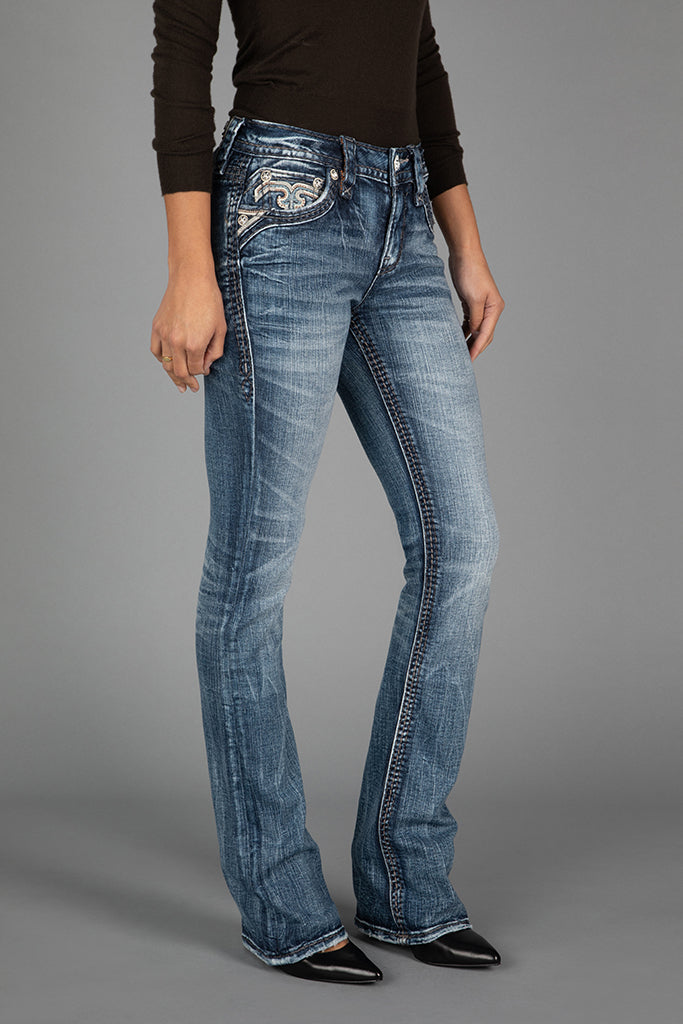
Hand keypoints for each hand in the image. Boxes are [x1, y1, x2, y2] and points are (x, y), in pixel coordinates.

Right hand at [150, 265, 226, 392]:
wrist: (191, 279)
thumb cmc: (210, 301)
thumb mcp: (221, 329)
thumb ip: (215, 352)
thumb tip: (205, 367)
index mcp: (195, 344)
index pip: (195, 369)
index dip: (200, 373)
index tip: (204, 372)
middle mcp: (177, 342)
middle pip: (179, 371)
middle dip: (187, 381)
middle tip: (191, 387)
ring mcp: (164, 335)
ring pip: (166, 364)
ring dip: (173, 375)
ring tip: (179, 383)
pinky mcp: (157, 327)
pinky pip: (156, 351)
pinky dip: (162, 359)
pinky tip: (168, 363)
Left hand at [447, 249, 504, 360]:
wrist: (464, 254)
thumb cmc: (470, 273)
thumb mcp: (473, 299)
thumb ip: (475, 319)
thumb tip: (474, 334)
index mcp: (495, 308)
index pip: (486, 334)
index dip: (477, 349)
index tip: (468, 360)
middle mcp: (491, 309)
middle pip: (484, 335)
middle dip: (474, 348)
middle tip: (462, 362)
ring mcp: (482, 306)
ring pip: (476, 329)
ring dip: (469, 341)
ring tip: (459, 353)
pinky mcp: (472, 302)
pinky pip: (470, 322)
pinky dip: (464, 331)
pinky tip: (457, 338)